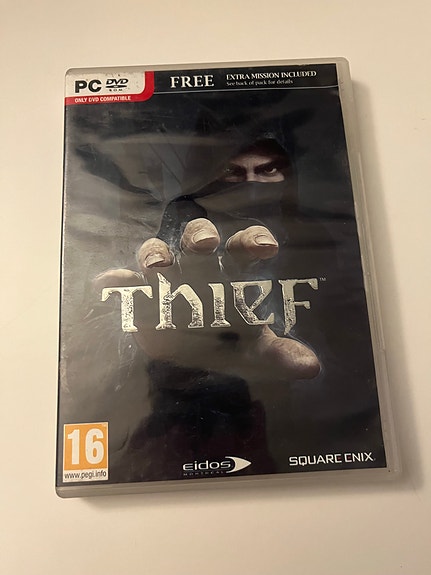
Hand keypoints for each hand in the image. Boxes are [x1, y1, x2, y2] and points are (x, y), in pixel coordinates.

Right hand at [94, 218, 319, 383]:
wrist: (190, 358)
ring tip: (156, 268)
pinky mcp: (139, 297)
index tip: (266, 248)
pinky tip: (110, 283)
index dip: (253, 240)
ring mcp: (164, 280)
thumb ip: (279, 354)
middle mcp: (195, 269)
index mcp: (228, 274)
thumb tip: (311, 367)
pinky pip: (125, 284)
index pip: (242, 247)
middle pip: (196, 239)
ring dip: (154, 254)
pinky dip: (117, 281)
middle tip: (205, 243)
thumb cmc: (227, 341)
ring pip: (156, 253)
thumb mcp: (254, 351)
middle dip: (199, 236)